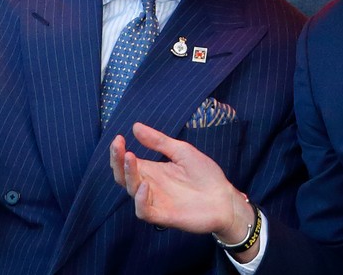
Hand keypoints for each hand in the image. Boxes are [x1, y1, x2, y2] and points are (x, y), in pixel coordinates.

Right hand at [110, 123, 256, 256]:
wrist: (225, 198)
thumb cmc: (205, 175)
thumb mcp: (182, 152)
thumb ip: (159, 141)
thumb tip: (135, 127)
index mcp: (152, 171)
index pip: (127, 162)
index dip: (118, 151)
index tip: (118, 138)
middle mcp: (150, 186)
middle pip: (123, 176)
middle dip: (117, 161)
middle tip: (118, 146)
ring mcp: (155, 201)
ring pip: (132, 191)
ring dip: (128, 175)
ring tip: (131, 158)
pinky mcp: (163, 216)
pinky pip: (143, 212)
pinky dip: (140, 200)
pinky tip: (145, 185)